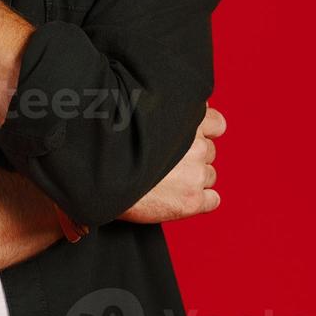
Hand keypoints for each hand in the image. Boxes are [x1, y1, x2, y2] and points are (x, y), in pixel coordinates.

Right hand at [117, 104, 225, 223]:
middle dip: (193, 156)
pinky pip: (212, 200)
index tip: (186, 138)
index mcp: (187, 120)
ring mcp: (196, 173)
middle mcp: (196, 145)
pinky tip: (177, 198)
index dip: (201, 131)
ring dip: (194, 178)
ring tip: (166, 181)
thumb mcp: (138, 115)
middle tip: (168, 163)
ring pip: (209, 175)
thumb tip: (171, 116)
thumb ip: (163, 115)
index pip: (215, 122)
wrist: (99, 178)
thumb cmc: (111, 146)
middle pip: (210, 151)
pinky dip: (200, 200)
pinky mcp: (192, 200)